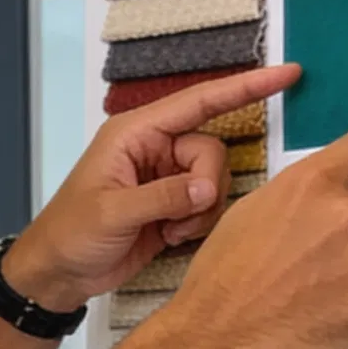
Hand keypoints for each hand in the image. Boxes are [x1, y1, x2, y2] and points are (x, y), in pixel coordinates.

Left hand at [1, 64, 299, 307]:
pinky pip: (208, 206)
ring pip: (214, 181)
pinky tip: (170, 236)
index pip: (199, 101)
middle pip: (212, 151)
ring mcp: (167, 177)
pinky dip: (198, 224)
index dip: (245, 87)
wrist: (60, 273)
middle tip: (178, 217)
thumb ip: (162, 197)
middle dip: (206, 186)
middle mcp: (156, 148)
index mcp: (136, 133)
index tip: (287, 74)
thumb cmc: (71, 234)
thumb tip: (205, 190)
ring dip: (200, 211)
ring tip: (168, 230)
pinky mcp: (174, 205)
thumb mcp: (112, 213)